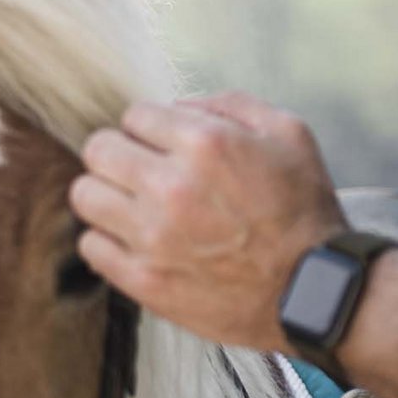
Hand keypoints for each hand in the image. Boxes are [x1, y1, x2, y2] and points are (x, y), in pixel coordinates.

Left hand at [69, 93, 346, 350]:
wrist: (313, 292)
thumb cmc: (303, 213)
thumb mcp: (288, 135)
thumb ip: (230, 105)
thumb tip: (178, 106)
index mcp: (204, 144)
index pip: (133, 116)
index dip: (148, 129)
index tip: (161, 146)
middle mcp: (170, 187)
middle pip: (98, 150)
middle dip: (118, 154)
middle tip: (139, 171)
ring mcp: (152, 237)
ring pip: (84, 195)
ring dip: (105, 195)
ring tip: (132, 205)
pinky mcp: (142, 279)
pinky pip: (90, 245)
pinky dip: (106, 239)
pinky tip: (133, 240)